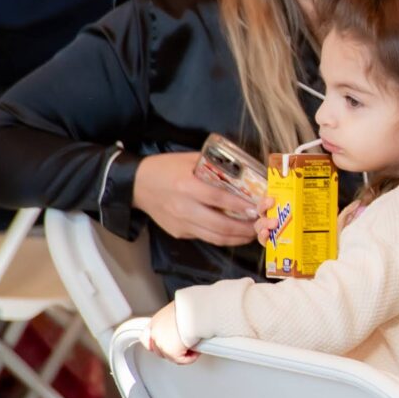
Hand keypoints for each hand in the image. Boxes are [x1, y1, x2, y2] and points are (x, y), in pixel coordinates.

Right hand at [132, 151, 263, 245]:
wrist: (136, 185)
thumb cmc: (166, 168)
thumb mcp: (190, 159)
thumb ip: (215, 166)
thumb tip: (245, 169)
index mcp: (187, 186)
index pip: (219, 199)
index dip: (242, 206)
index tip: (259, 208)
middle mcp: (184, 208)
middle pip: (220, 225)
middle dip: (246, 228)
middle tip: (262, 225)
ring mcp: (181, 223)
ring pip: (215, 237)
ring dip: (238, 238)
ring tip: (254, 233)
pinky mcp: (179, 233)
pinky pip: (205, 238)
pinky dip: (224, 238)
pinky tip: (235, 234)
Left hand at [148, 301, 197, 363]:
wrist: (197, 309)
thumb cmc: (193, 306)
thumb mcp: (180, 311)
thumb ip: (176, 321)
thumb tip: (184, 327)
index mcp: (156, 321)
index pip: (145, 338)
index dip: (155, 344)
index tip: (166, 345)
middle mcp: (155, 332)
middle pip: (158, 351)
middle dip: (172, 351)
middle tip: (185, 347)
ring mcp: (161, 343)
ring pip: (170, 357)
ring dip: (182, 355)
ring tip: (194, 347)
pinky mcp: (171, 352)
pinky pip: (181, 360)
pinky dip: (190, 358)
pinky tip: (197, 351)